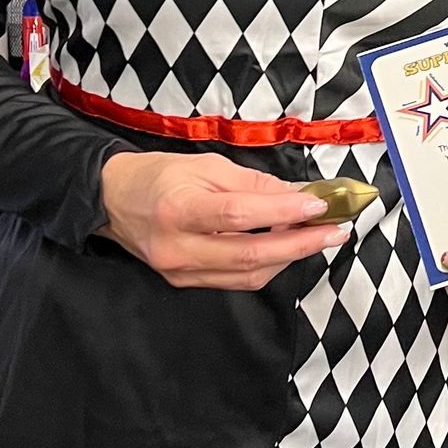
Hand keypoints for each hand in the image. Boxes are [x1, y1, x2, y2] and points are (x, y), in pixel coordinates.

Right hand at [97, 152, 346, 291]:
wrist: (111, 199)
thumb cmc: (159, 175)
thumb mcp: (205, 165)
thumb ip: (253, 183)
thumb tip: (298, 194)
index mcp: (178, 209)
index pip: (239, 215)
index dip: (283, 212)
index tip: (319, 204)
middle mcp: (177, 247)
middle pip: (250, 255)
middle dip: (301, 244)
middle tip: (336, 230)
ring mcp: (180, 271)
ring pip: (248, 275)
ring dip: (290, 257)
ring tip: (319, 238)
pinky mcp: (184, 282)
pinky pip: (235, 280)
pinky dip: (267, 266)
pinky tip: (286, 249)